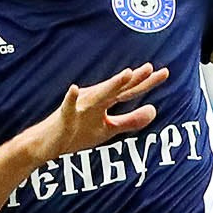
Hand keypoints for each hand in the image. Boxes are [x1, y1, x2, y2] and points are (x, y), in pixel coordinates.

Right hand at [26, 64, 168, 162]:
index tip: (165, 73)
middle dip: (133, 79)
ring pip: (98, 95)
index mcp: (105, 102)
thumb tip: (154, 111)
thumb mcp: (108, 128)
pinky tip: (73, 89)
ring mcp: (79, 107)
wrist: (48, 144)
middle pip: (118, 89)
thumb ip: (130, 121)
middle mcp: (94, 100)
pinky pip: (67, 108)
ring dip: (111, 85)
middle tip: (150, 68)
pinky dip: (70, 99)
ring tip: (126, 74)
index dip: (147, 83)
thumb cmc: (77, 132)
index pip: (129, 91)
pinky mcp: (64, 117)